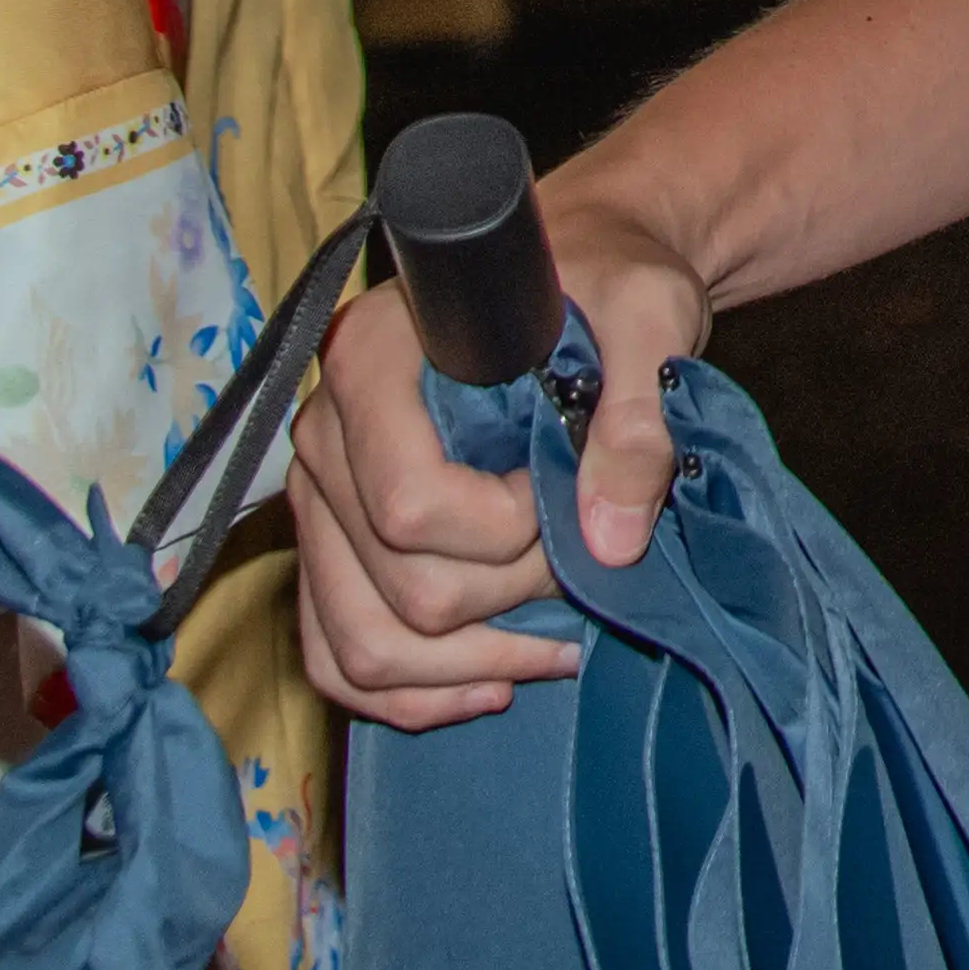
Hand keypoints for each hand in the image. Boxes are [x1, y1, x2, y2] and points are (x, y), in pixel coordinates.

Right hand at [277, 182, 718, 717]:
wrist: (581, 274)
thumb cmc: (607, 279)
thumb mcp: (648, 313)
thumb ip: (637, 417)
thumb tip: (609, 542)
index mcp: (371, 362)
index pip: (410, 506)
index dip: (506, 531)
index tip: (567, 491)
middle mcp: (322, 435)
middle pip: (396, 587)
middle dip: (510, 596)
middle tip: (583, 555)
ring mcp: (319, 498)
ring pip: (361, 646)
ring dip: (470, 666)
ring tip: (558, 643)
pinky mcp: (334, 547)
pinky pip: (339, 659)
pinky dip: (415, 694)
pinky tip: (495, 684)